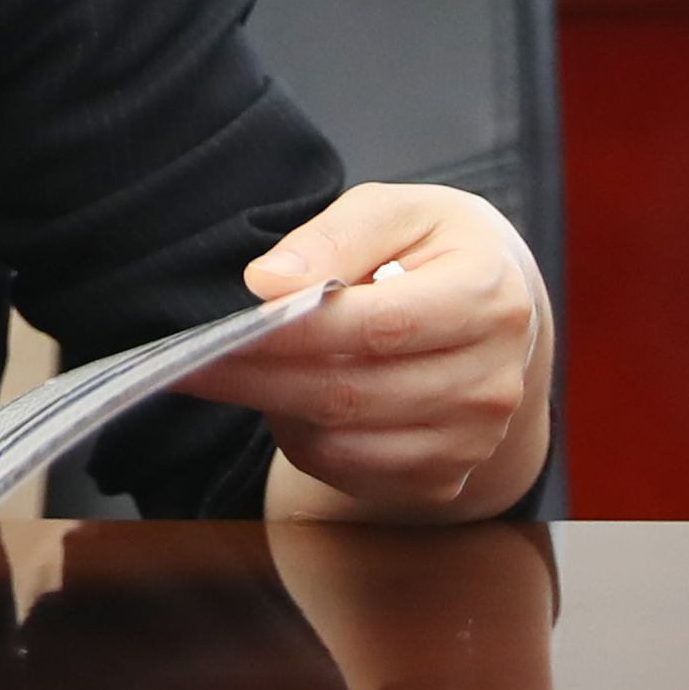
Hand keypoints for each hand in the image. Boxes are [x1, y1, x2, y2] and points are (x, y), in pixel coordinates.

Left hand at [177, 183, 551, 520]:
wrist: (500, 314)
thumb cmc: (436, 250)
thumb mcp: (397, 211)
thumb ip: (334, 236)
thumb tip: (268, 282)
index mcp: (490, 298)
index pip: (377, 326)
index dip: (292, 332)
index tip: (220, 334)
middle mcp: (493, 381)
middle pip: (350, 393)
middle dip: (258, 380)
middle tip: (188, 365)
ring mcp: (474, 440)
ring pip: (342, 442)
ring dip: (277, 410)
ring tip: (241, 372)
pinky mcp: (448, 478)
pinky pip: (350, 472)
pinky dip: (304, 440)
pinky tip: (288, 399)